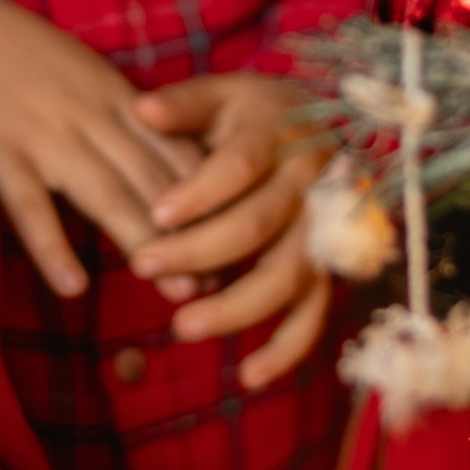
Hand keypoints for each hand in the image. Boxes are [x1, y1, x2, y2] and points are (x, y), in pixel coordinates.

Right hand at [0, 0, 199, 295]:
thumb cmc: (25, 55)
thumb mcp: (89, 76)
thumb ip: (129, 119)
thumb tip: (178, 171)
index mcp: (119, 97)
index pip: (178, 152)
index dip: (215, 200)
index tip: (245, 242)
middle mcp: (92, 115)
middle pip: (154, 180)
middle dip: (195, 233)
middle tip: (226, 286)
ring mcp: (46, 134)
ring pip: (106, 194)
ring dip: (145, 243)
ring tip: (176, 292)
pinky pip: (30, 206)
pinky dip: (52, 246)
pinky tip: (73, 287)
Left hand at [128, 74, 332, 389]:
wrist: (328, 126)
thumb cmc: (259, 114)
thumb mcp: (224, 93)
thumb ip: (185, 103)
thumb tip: (141, 108)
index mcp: (279, 136)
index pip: (240, 166)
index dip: (200, 192)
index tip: (156, 213)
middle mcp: (309, 184)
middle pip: (257, 225)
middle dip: (198, 251)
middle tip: (141, 266)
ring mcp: (324, 231)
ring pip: (286, 276)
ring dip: (236, 307)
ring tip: (183, 327)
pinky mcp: (328, 268)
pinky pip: (315, 313)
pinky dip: (287, 349)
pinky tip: (249, 376)